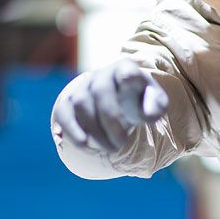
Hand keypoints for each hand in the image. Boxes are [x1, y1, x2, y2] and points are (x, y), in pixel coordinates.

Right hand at [53, 59, 168, 152]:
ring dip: (96, 130)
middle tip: (122, 143)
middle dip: (111, 120)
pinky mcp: (67, 102)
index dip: (128, 77)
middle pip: (100, 90)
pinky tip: (85, 144)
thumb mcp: (154, 103)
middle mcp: (101, 74)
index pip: (126, 70)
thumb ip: (156, 106)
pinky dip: (72, 130)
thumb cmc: (139, 102)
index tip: (131, 85)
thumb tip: (148, 114)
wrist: (118, 102)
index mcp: (126, 70)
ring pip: (81, 103)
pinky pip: (63, 113)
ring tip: (111, 148)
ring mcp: (82, 87)